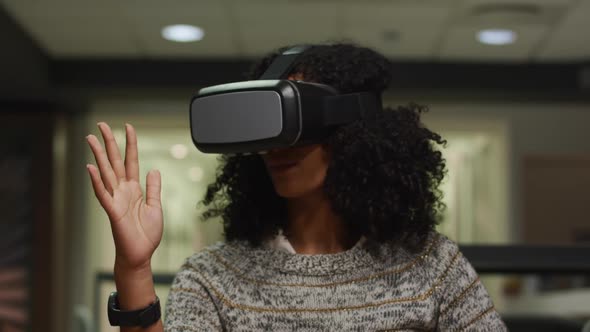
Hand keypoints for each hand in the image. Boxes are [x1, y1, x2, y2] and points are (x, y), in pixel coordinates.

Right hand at [86, 122, 162, 270]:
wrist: (141, 255)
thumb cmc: (147, 234)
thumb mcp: (156, 206)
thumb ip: (154, 188)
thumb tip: (154, 169)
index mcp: (134, 189)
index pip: (131, 161)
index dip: (130, 144)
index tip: (128, 127)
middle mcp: (123, 191)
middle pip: (115, 162)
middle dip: (109, 143)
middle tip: (101, 125)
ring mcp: (116, 200)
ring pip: (106, 173)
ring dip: (98, 156)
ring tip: (90, 139)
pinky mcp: (112, 211)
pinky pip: (103, 194)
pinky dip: (96, 181)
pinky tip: (90, 168)